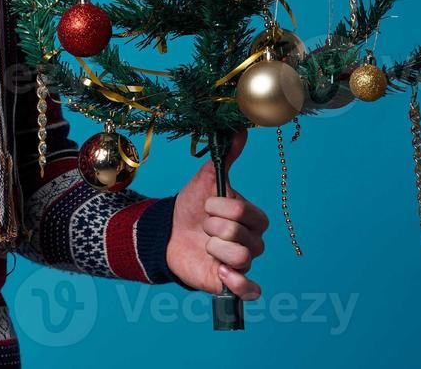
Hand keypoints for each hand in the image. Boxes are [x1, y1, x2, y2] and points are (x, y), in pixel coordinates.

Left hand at [164, 129, 267, 300]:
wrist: (167, 232)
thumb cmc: (191, 206)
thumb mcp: (206, 181)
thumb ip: (225, 158)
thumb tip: (239, 130)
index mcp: (251, 218)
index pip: (244, 212)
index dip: (220, 208)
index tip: (206, 206)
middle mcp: (252, 241)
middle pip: (241, 236)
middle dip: (213, 227)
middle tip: (203, 226)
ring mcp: (242, 263)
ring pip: (241, 257)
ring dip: (214, 248)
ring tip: (204, 244)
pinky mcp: (231, 284)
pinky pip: (249, 291)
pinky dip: (239, 284)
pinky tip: (221, 272)